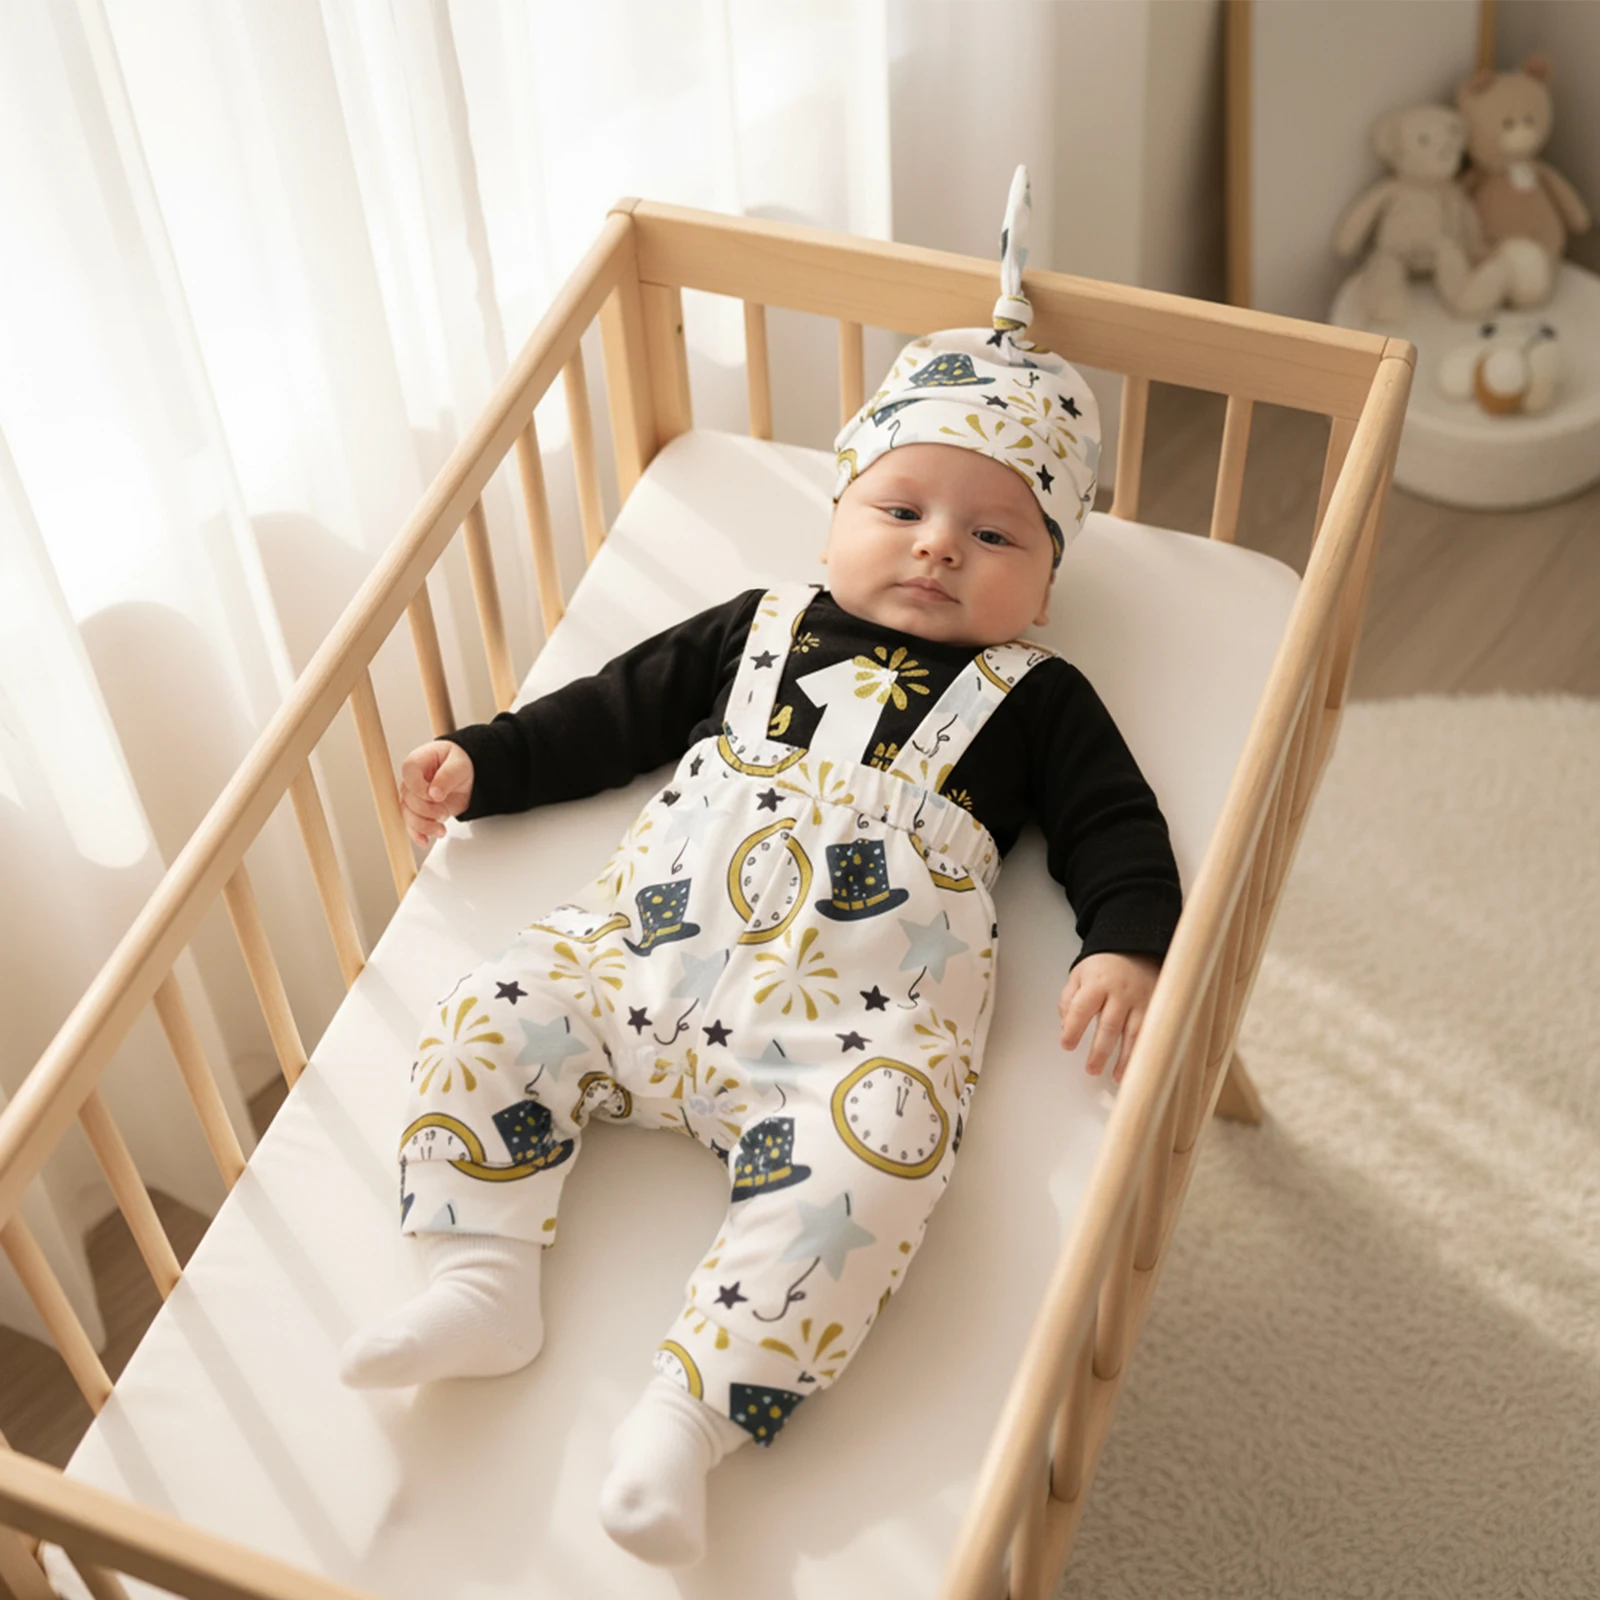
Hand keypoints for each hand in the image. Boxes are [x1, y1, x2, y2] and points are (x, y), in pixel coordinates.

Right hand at [399, 740, 474, 845]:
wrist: (464, 776)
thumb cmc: (457, 764)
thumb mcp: (459, 764)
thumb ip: (447, 776)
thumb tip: (434, 793)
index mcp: (417, 763)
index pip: (408, 774)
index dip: (420, 788)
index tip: (436, 795)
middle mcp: (410, 781)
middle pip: (407, 800)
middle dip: (427, 811)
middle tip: (444, 811)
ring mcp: (412, 798)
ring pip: (408, 815)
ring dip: (424, 826)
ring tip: (441, 829)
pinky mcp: (418, 812)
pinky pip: (411, 825)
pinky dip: (417, 835)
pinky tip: (425, 841)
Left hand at [1058, 952, 1159, 1082]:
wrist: (1137, 946)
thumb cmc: (1105, 965)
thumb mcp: (1079, 974)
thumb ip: (1069, 999)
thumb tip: (1065, 1026)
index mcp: (1097, 982)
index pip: (1081, 1009)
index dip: (1073, 1029)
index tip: (1066, 1045)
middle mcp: (1120, 992)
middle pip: (1109, 1025)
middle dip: (1099, 1051)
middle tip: (1091, 1069)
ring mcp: (1141, 1000)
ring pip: (1134, 1033)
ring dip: (1125, 1058)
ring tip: (1116, 1077)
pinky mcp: (1156, 1006)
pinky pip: (1151, 1032)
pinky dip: (1144, 1051)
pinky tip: (1140, 1066)